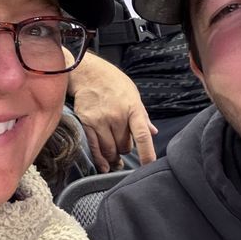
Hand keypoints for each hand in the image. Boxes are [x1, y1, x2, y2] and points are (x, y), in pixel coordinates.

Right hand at [68, 53, 156, 171]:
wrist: (89, 73)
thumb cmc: (114, 83)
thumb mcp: (133, 95)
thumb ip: (142, 116)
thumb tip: (153, 132)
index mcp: (132, 108)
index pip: (142, 135)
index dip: (147, 153)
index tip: (149, 165)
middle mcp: (117, 116)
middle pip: (124, 146)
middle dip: (126, 149)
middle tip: (124, 147)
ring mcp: (101, 120)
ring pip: (110, 149)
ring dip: (114, 157)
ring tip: (116, 160)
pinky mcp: (87, 123)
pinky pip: (95, 147)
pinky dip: (100, 160)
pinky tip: (105, 166)